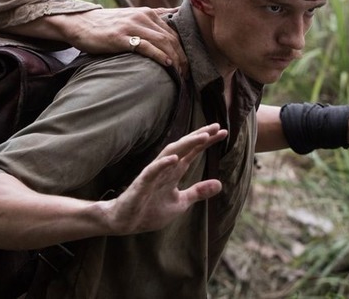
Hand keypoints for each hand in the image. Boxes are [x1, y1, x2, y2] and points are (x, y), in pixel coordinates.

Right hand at [50, 7, 186, 70]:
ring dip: (174, 58)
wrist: (80, 23)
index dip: (183, 49)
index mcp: (147, 12)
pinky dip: (159, 55)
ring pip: (162, 41)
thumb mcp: (132, 17)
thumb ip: (152, 18)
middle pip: (171, 37)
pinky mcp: (120, 37)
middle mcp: (142, 16)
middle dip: (182, 57)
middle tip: (186, 74)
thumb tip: (175, 15)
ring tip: (179, 73)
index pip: (173, 31)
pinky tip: (167, 65)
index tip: (187, 65)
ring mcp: (131, 26)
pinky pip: (146, 46)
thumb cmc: (107, 24)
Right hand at [102, 124, 226, 234]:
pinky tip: (175, 158)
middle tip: (217, 127)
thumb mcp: (180, 202)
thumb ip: (198, 192)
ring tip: (203, 136)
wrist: (125, 222)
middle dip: (199, 136)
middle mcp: (164, 168)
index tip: (223, 132)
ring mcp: (152, 175)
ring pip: (170, 154)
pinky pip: (152, 171)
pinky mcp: (141, 184)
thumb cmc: (150, 210)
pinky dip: (163, 164)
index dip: (206, 142)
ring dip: (186, 144)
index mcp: (173, 172)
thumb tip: (220, 183)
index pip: (192, 152)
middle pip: (183, 147)